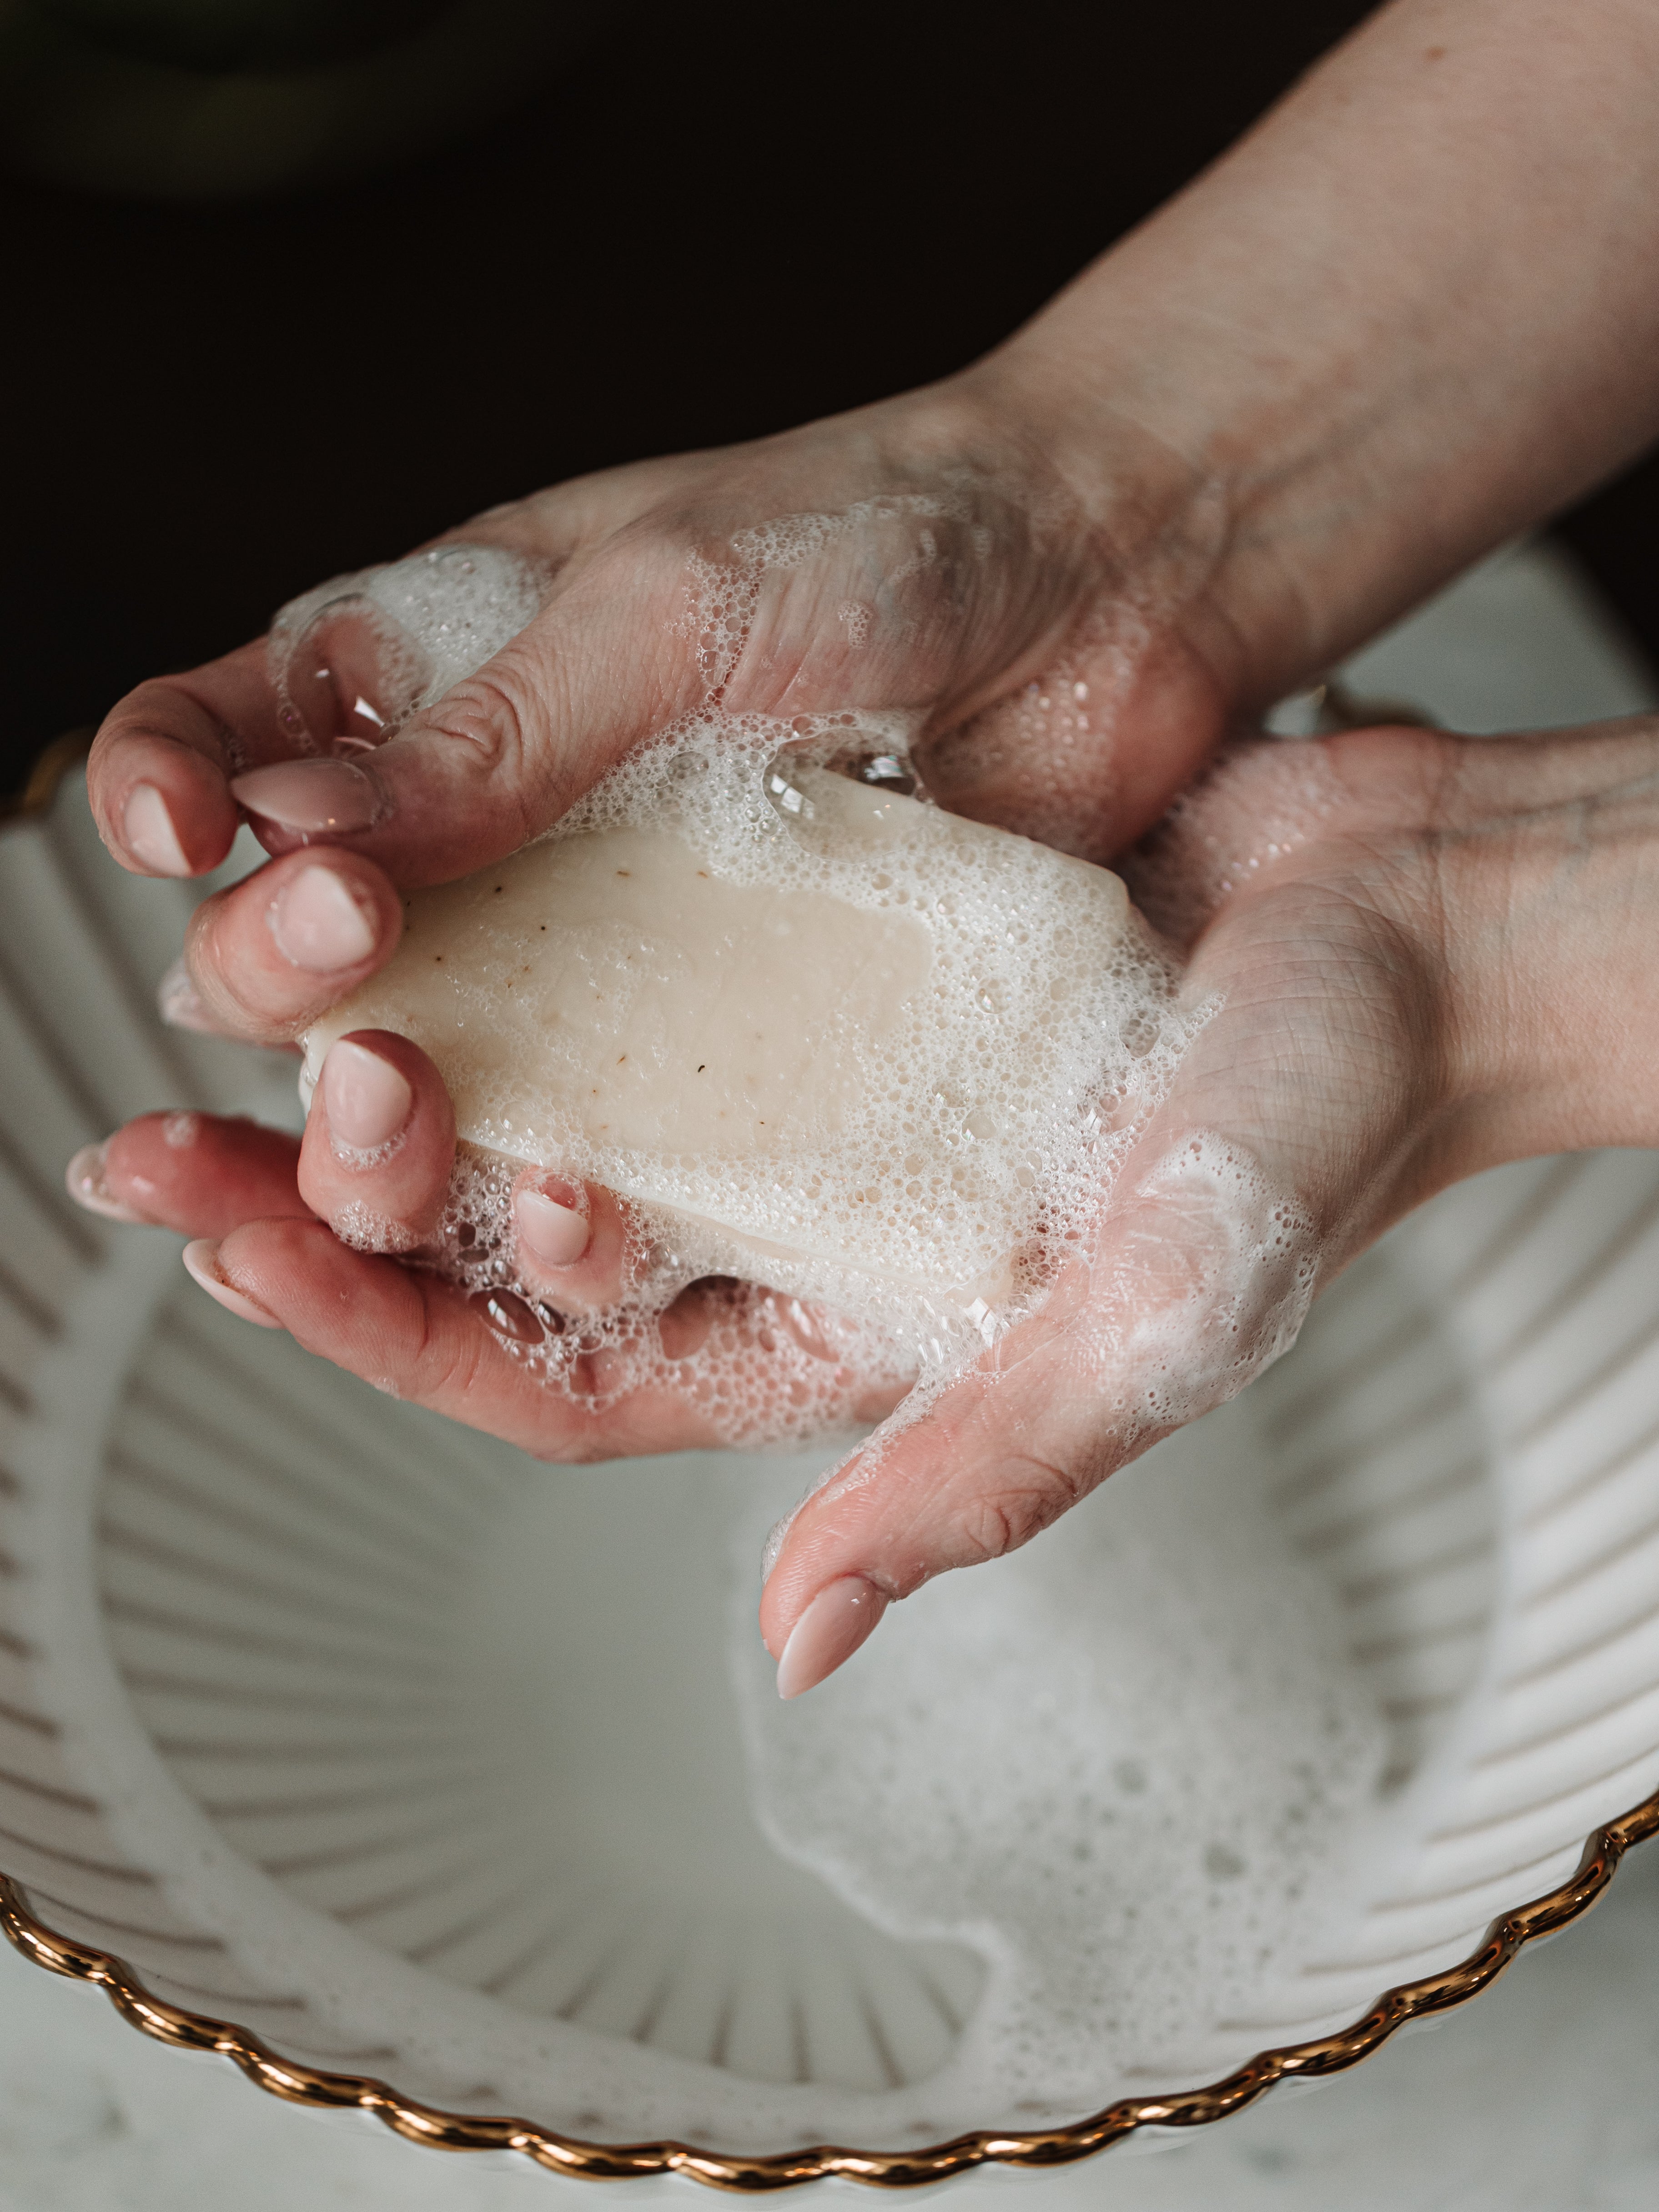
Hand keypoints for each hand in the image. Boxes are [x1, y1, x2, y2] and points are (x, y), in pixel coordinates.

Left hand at [75, 715, 1658, 1691]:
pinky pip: (634, 951)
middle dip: (338, 1199)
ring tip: (253, 998)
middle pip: (516, 1233)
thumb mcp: (1155, 1314)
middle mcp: (803, 1215)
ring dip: (401, 1050)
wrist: (1409, 919)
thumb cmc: (1319, 1124)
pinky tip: (421, 870)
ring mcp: (808, 1077)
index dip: (383, 1324)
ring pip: (550, 1086)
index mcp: (846, 1334)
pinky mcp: (832, 946)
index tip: (237, 1245)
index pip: (562, 1367)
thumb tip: (808, 1639)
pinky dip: (523, 926)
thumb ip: (985, 1470)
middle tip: (180, 1132)